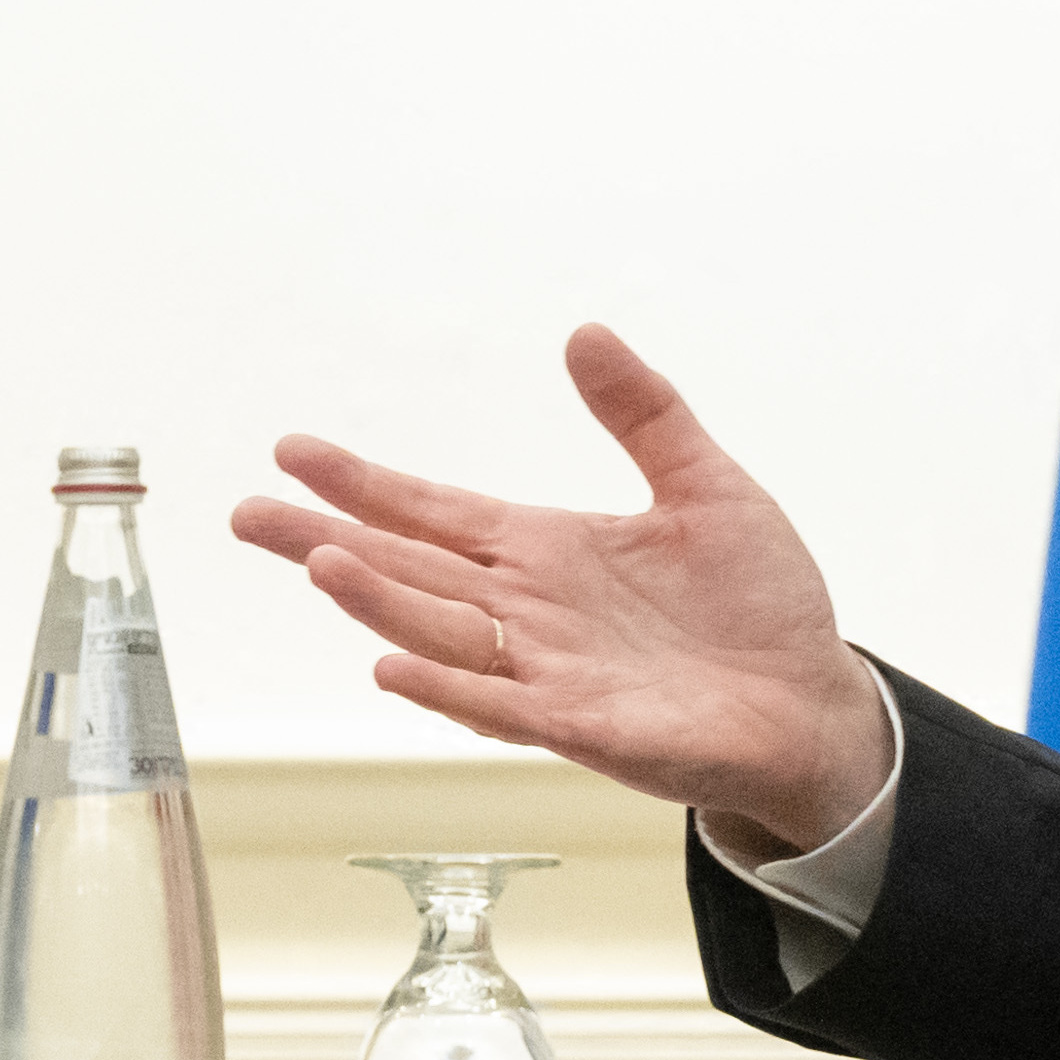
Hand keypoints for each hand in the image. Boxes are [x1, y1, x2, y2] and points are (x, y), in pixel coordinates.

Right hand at [225, 323, 894, 850]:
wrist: (813, 706)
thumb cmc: (758, 607)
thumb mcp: (705, 486)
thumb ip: (644, 414)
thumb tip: (584, 332)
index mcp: (546, 552)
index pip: (434, 511)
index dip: (365, 483)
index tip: (293, 451)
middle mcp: (528, 613)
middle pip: (406, 570)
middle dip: (325, 541)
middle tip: (247, 513)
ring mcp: (547, 672)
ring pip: (439, 634)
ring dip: (376, 601)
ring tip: (320, 559)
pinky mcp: (582, 727)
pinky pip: (499, 707)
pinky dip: (445, 689)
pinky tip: (390, 666)